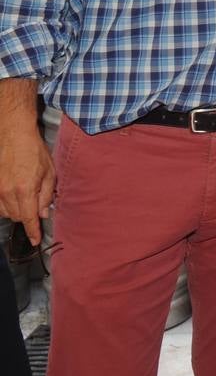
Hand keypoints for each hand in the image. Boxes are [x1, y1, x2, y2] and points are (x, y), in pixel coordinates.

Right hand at [0, 123, 54, 243]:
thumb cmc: (34, 150)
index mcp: (25, 189)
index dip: (32, 231)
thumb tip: (43, 214)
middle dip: (28, 216)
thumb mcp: (49, 172)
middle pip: (17, 217)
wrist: (14, 134)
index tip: (35, 240)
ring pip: (6, 212)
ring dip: (17, 210)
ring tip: (25, 195)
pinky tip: (14, 195)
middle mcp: (7, 192)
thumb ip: (46, 195)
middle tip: (36, 203)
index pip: (28, 218)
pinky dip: (6, 204)